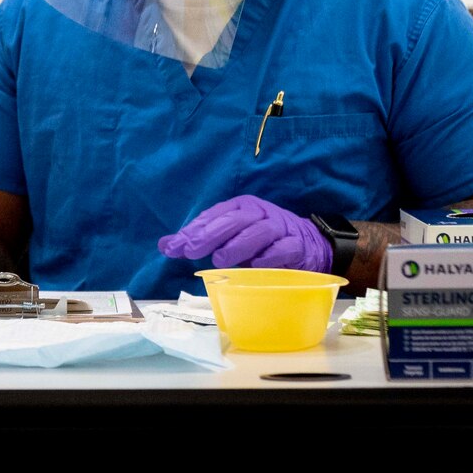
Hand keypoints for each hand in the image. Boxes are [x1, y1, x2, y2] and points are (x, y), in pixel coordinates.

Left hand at [157, 195, 331, 271]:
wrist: (307, 244)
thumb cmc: (261, 239)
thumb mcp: (229, 235)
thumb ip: (199, 239)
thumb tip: (165, 245)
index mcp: (241, 207)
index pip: (214, 215)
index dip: (193, 230)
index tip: (175, 247)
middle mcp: (260, 213)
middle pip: (234, 220)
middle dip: (211, 235)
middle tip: (191, 251)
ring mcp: (280, 227)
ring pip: (259, 232)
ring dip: (238, 245)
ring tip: (219, 259)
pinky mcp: (297, 245)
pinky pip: (284, 248)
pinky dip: (270, 256)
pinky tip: (256, 265)